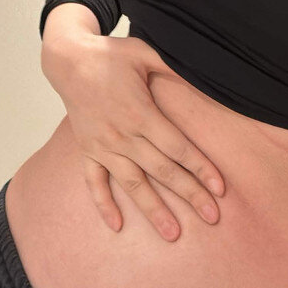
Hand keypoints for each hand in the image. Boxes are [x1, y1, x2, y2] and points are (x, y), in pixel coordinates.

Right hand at [42, 5, 224, 241]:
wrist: (67, 59)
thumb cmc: (111, 54)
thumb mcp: (146, 53)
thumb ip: (174, 69)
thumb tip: (206, 74)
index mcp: (142, 113)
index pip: (178, 148)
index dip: (201, 168)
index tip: (220, 188)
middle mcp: (123, 136)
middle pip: (163, 172)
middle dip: (190, 195)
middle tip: (212, 217)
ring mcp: (103, 146)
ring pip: (133, 184)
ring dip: (154, 210)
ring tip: (173, 234)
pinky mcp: (86, 150)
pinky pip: (94, 183)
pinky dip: (103, 205)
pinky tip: (117, 226)